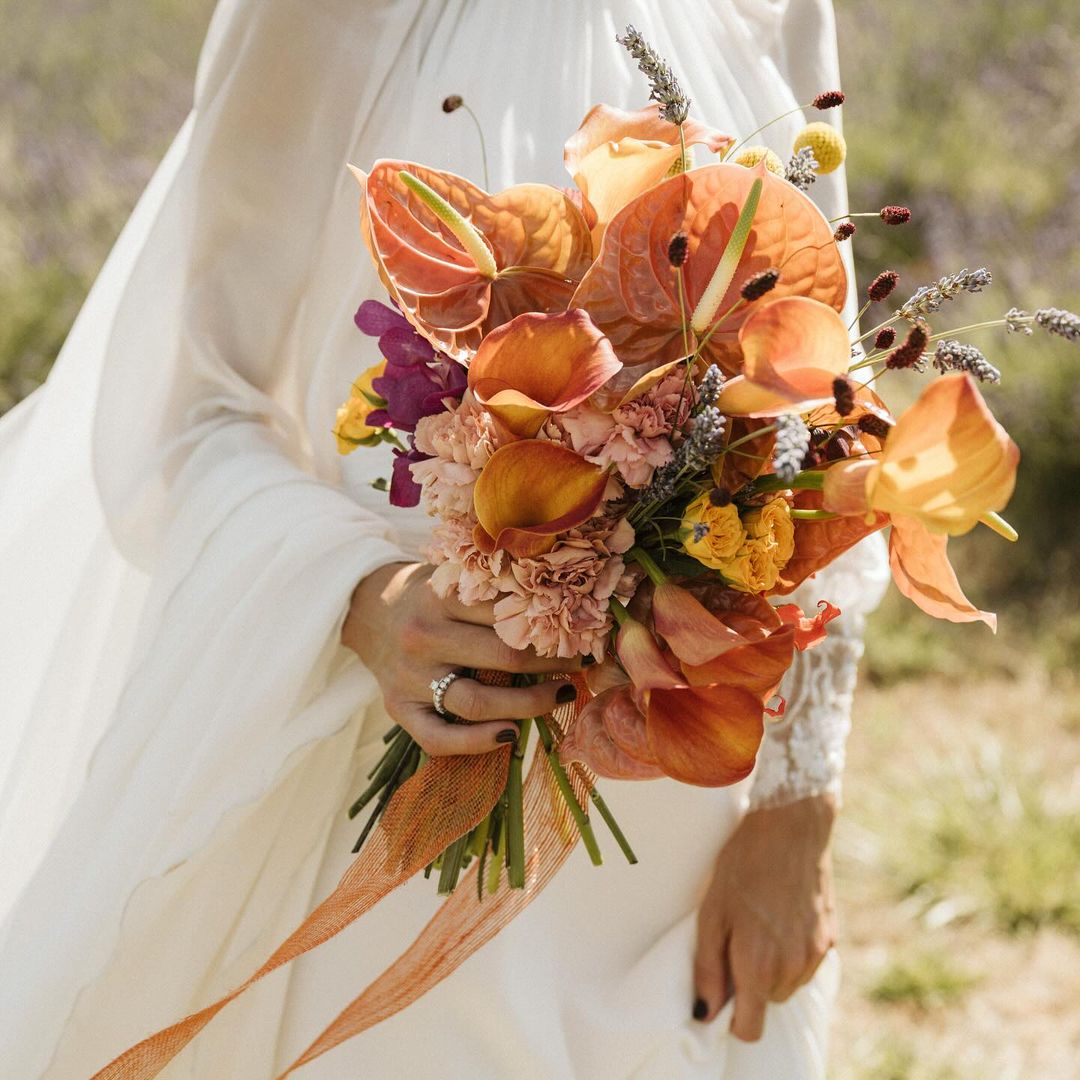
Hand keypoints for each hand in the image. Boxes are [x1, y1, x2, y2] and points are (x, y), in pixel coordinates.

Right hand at [341, 561, 581, 754]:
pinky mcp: (398, 708)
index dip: (550, 625)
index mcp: (440, 597)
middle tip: (578, 663)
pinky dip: (477, 743)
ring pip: (478, 702)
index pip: (507, 613)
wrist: (369, 611)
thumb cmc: (431, 596)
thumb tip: (566, 607)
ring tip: (561, 695)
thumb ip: (496, 591)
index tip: (580, 631)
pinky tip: (511, 736)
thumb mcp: (457, 579)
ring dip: (529, 704)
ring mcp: (409, 677)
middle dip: (550, 664)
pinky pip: (439, 738)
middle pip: (501, 657)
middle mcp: (422, 636)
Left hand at [692, 794, 836, 1040]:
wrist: (791, 826)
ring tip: (758, 924)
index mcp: (759, 967)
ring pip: (787, 985)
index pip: (750, 1029)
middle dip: (749, 985)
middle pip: (767, 1004)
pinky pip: (806, 964)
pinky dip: (791, 953)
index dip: (731, 1018)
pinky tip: (779, 917)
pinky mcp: (830, 938)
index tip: (720, 993)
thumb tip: (704, 1013)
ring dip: (772, 969)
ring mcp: (816, 955)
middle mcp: (792, 969)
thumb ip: (708, 969)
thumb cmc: (743, 865)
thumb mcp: (712, 913)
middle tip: (735, 941)